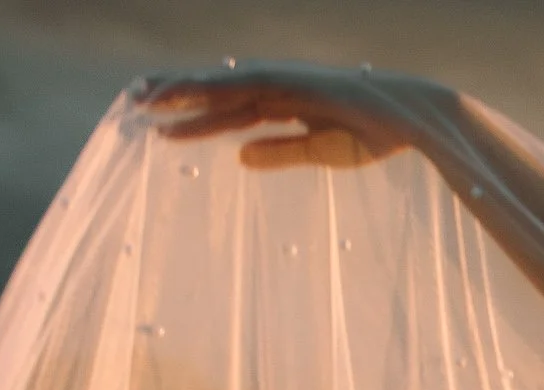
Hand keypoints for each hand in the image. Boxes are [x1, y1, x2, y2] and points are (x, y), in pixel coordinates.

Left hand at [133, 63, 430, 171]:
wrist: (410, 117)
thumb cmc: (373, 134)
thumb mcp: (318, 152)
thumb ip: (278, 152)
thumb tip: (238, 155)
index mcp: (284, 102)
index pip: (228, 107)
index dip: (193, 112)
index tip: (159, 120)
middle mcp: (277, 85)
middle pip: (216, 90)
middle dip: (175, 93)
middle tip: (133, 99)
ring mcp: (283, 80)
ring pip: (220, 85)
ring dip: (181, 91)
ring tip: (142, 99)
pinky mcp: (290, 82)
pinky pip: (242, 87)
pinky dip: (211, 90)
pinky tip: (183, 95)